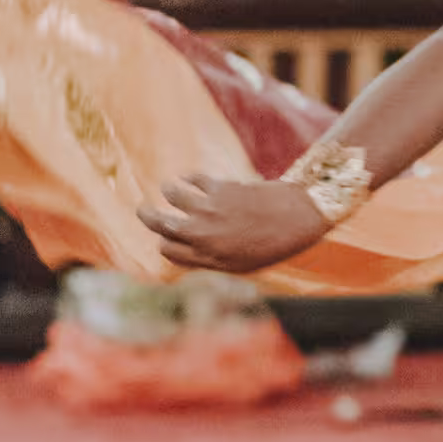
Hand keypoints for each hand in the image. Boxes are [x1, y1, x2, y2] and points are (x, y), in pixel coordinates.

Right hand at [138, 174, 326, 273]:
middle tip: (141, 210)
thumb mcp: (243, 264)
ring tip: (167, 189)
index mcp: (208, 258)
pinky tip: (187, 177)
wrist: (301, 218)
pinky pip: (193, 179)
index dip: (164, 243)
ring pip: (172, 196)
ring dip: (168, 192)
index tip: (165, 238)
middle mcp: (203, 235)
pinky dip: (187, 178)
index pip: (168, 250)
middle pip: (161, 224)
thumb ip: (214, 259)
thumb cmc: (275, 244)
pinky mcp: (220, 188)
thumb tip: (193, 254)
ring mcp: (209, 210)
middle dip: (147, 216)